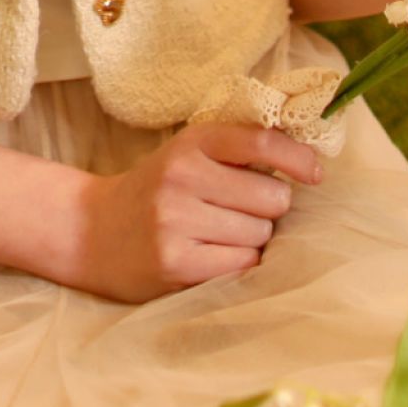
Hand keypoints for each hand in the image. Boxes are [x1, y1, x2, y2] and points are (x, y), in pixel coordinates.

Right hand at [69, 119, 326, 303]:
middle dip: (270, 209)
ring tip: (221, 235)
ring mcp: (176, 220)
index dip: (298, 158)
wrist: (92, 232)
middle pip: (271, 197)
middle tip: (245, 212)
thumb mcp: (188, 154)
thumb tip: (306, 157)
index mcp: (191, 142)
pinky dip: (239, 264)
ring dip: (254, 240)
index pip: (260, 141)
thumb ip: (236, 150)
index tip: (315, 173)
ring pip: (260, 235)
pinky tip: (214, 256)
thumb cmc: (156, 191)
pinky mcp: (176, 262)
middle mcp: (183, 176)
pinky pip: (242, 265)